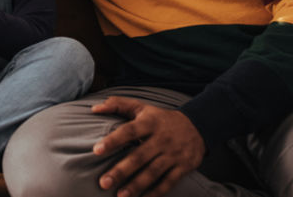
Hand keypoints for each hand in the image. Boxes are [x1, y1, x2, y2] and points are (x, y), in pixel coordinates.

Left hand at [91, 97, 205, 196]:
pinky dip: (156, 192)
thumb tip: (94, 109)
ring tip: (120, 196)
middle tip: (103, 183)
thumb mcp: (141, 107)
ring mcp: (173, 154)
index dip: (113, 140)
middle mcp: (161, 139)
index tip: (96, 150)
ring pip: (153, 172)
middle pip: (139, 156)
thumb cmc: (160, 119)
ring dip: (136, 185)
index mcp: (149, 123)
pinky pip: (169, 182)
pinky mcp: (183, 167)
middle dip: (121, 171)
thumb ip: (117, 105)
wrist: (198, 125)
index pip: (128, 131)